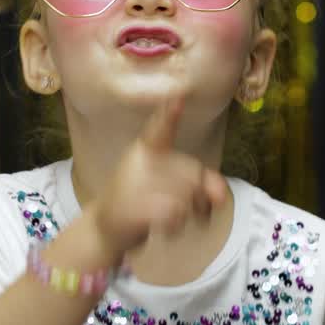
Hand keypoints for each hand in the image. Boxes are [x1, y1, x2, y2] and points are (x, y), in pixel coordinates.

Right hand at [92, 94, 229, 255]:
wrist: (104, 230)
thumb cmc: (139, 203)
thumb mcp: (172, 188)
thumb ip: (202, 184)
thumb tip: (220, 196)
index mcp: (144, 151)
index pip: (159, 129)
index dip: (169, 114)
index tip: (178, 95)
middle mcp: (139, 163)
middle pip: (191, 171)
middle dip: (200, 195)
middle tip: (191, 210)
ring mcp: (134, 186)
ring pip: (186, 195)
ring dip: (189, 214)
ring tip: (174, 219)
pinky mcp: (134, 209)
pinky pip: (175, 213)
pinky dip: (176, 225)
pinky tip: (164, 227)